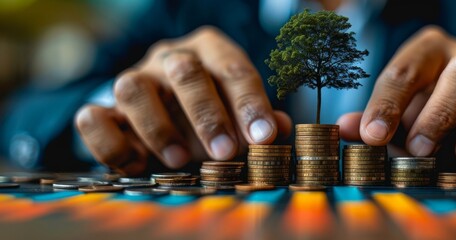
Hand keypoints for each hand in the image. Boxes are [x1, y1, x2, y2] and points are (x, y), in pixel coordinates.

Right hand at [75, 26, 291, 174]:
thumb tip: (282, 129)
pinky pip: (92, 118)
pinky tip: (137, 165)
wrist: (164, 107)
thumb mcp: (239, 109)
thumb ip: (259, 120)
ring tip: (180, 159)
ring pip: (132, 88)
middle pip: (185, 72)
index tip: (263, 136)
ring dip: (158, 128)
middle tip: (225, 152)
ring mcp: (134, 79)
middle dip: (207, 115)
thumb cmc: (212, 108)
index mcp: (210, 51)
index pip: (233, 69)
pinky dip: (110, 144)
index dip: (250, 104)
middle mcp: (169, 58)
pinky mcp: (104, 108)